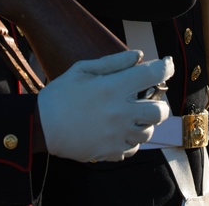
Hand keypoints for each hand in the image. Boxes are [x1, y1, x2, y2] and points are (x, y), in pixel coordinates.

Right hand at [37, 50, 172, 162]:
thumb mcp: (83, 69)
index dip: (165, 67)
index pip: (152, 74)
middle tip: (148, 98)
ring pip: (149, 132)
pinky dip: (132, 140)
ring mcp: (117, 135)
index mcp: (113, 88)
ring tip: (132, 115)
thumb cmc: (60, 94)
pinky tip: (121, 131)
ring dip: (146, 122)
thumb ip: (114, 62)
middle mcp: (120, 112)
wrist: (42, 126)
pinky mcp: (111, 151)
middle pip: (159, 110)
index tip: (166, 64)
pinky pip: (133, 148)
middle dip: (159, 102)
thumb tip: (139, 55)